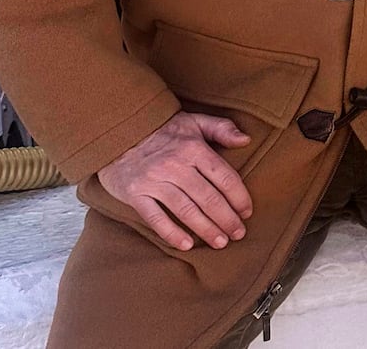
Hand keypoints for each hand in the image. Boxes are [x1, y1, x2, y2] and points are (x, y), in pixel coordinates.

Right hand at [96, 111, 253, 250]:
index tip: (247, 212)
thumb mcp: (194, 120)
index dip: (239, 197)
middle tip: (238, 234)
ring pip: (186, 210)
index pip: (224, 177)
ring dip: (206, 229)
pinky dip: (171, 233)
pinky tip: (186, 245)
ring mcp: (154, 181)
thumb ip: (222, 128)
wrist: (118, 130)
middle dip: (227, 219)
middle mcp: (176, 166)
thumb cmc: (163, 128)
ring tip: (220, 242)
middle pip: (208, 198)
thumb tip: (246, 140)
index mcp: (194, 149)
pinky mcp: (135, 194)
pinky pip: (155, 218)